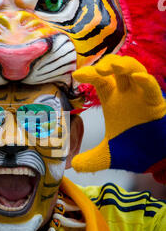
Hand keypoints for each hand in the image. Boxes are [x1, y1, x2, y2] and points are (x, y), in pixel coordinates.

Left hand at [71, 55, 165, 182]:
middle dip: (106, 65)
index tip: (76, 75)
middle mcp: (127, 94)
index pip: (100, 80)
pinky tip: (138, 77)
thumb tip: (73, 165)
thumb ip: (91, 160)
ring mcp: (143, 96)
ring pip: (135, 70)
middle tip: (96, 70)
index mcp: (113, 100)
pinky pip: (153, 88)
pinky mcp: (157, 105)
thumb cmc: (135, 149)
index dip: (89, 74)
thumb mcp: (108, 156)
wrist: (158, 160)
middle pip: (117, 69)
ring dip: (124, 65)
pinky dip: (146, 81)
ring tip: (112, 66)